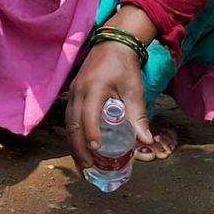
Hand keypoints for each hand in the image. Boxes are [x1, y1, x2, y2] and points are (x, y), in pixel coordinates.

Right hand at [65, 40, 153, 170]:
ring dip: (74, 146)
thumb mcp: (134, 90)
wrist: (112, 45)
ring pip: (69, 124)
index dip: (91, 133)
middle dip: (79, 149)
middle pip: (73, 125)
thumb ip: (138, 115)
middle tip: (88, 168)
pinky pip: (70, 119)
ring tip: (83, 165)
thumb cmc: (125, 67)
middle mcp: (79, 92)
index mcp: (94, 88)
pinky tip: (80, 148)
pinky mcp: (72, 95)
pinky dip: (74, 136)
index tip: (96, 150)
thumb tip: (145, 141)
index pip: (88, 115)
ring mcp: (72, 93)